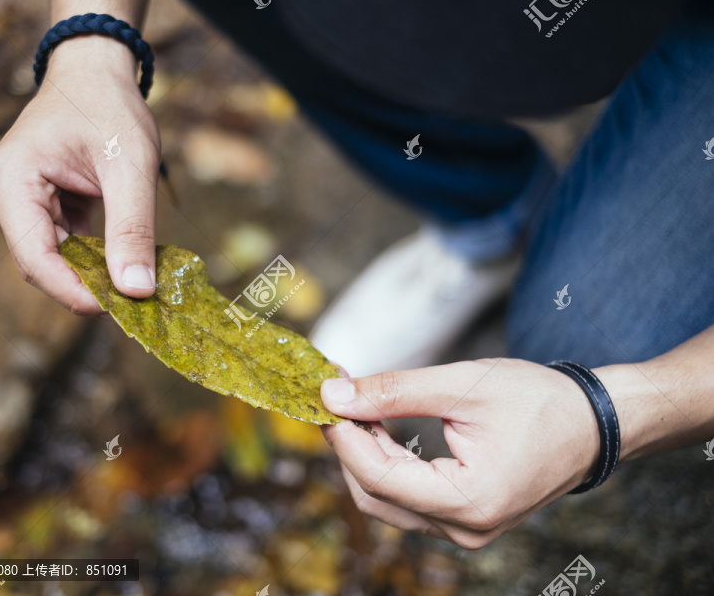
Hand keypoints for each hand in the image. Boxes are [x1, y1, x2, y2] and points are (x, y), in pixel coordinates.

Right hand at [0, 36, 160, 313]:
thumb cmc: (109, 108)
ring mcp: (11, 202)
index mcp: (11, 180)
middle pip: (42, 264)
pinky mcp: (30, 208)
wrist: (94, 74)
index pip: (35, 259)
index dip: (75, 292)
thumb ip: (132, 229)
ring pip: (53, 260)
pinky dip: (92, 257)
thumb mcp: (131, 166)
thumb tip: (136, 290)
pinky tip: (121, 258)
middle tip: (140, 297)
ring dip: (93, 271)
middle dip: (89, 284)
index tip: (121, 309)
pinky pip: (60, 247)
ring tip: (136, 274)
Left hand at [320, 358, 599, 548]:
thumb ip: (394, 392)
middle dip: (347, 445)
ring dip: (364, 454)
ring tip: (356, 406)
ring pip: (387, 500)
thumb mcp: (462, 385)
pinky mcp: (464, 519)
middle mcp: (465, 529)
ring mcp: (465, 531)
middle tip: (335, 396)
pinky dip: (387, 464)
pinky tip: (380, 427)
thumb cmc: (539, 402)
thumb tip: (334, 395)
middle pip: (375, 495)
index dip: (342, 436)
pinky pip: (408, 499)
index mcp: (469, 501)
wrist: (593, 424)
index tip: (323, 396)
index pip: (378, 477)